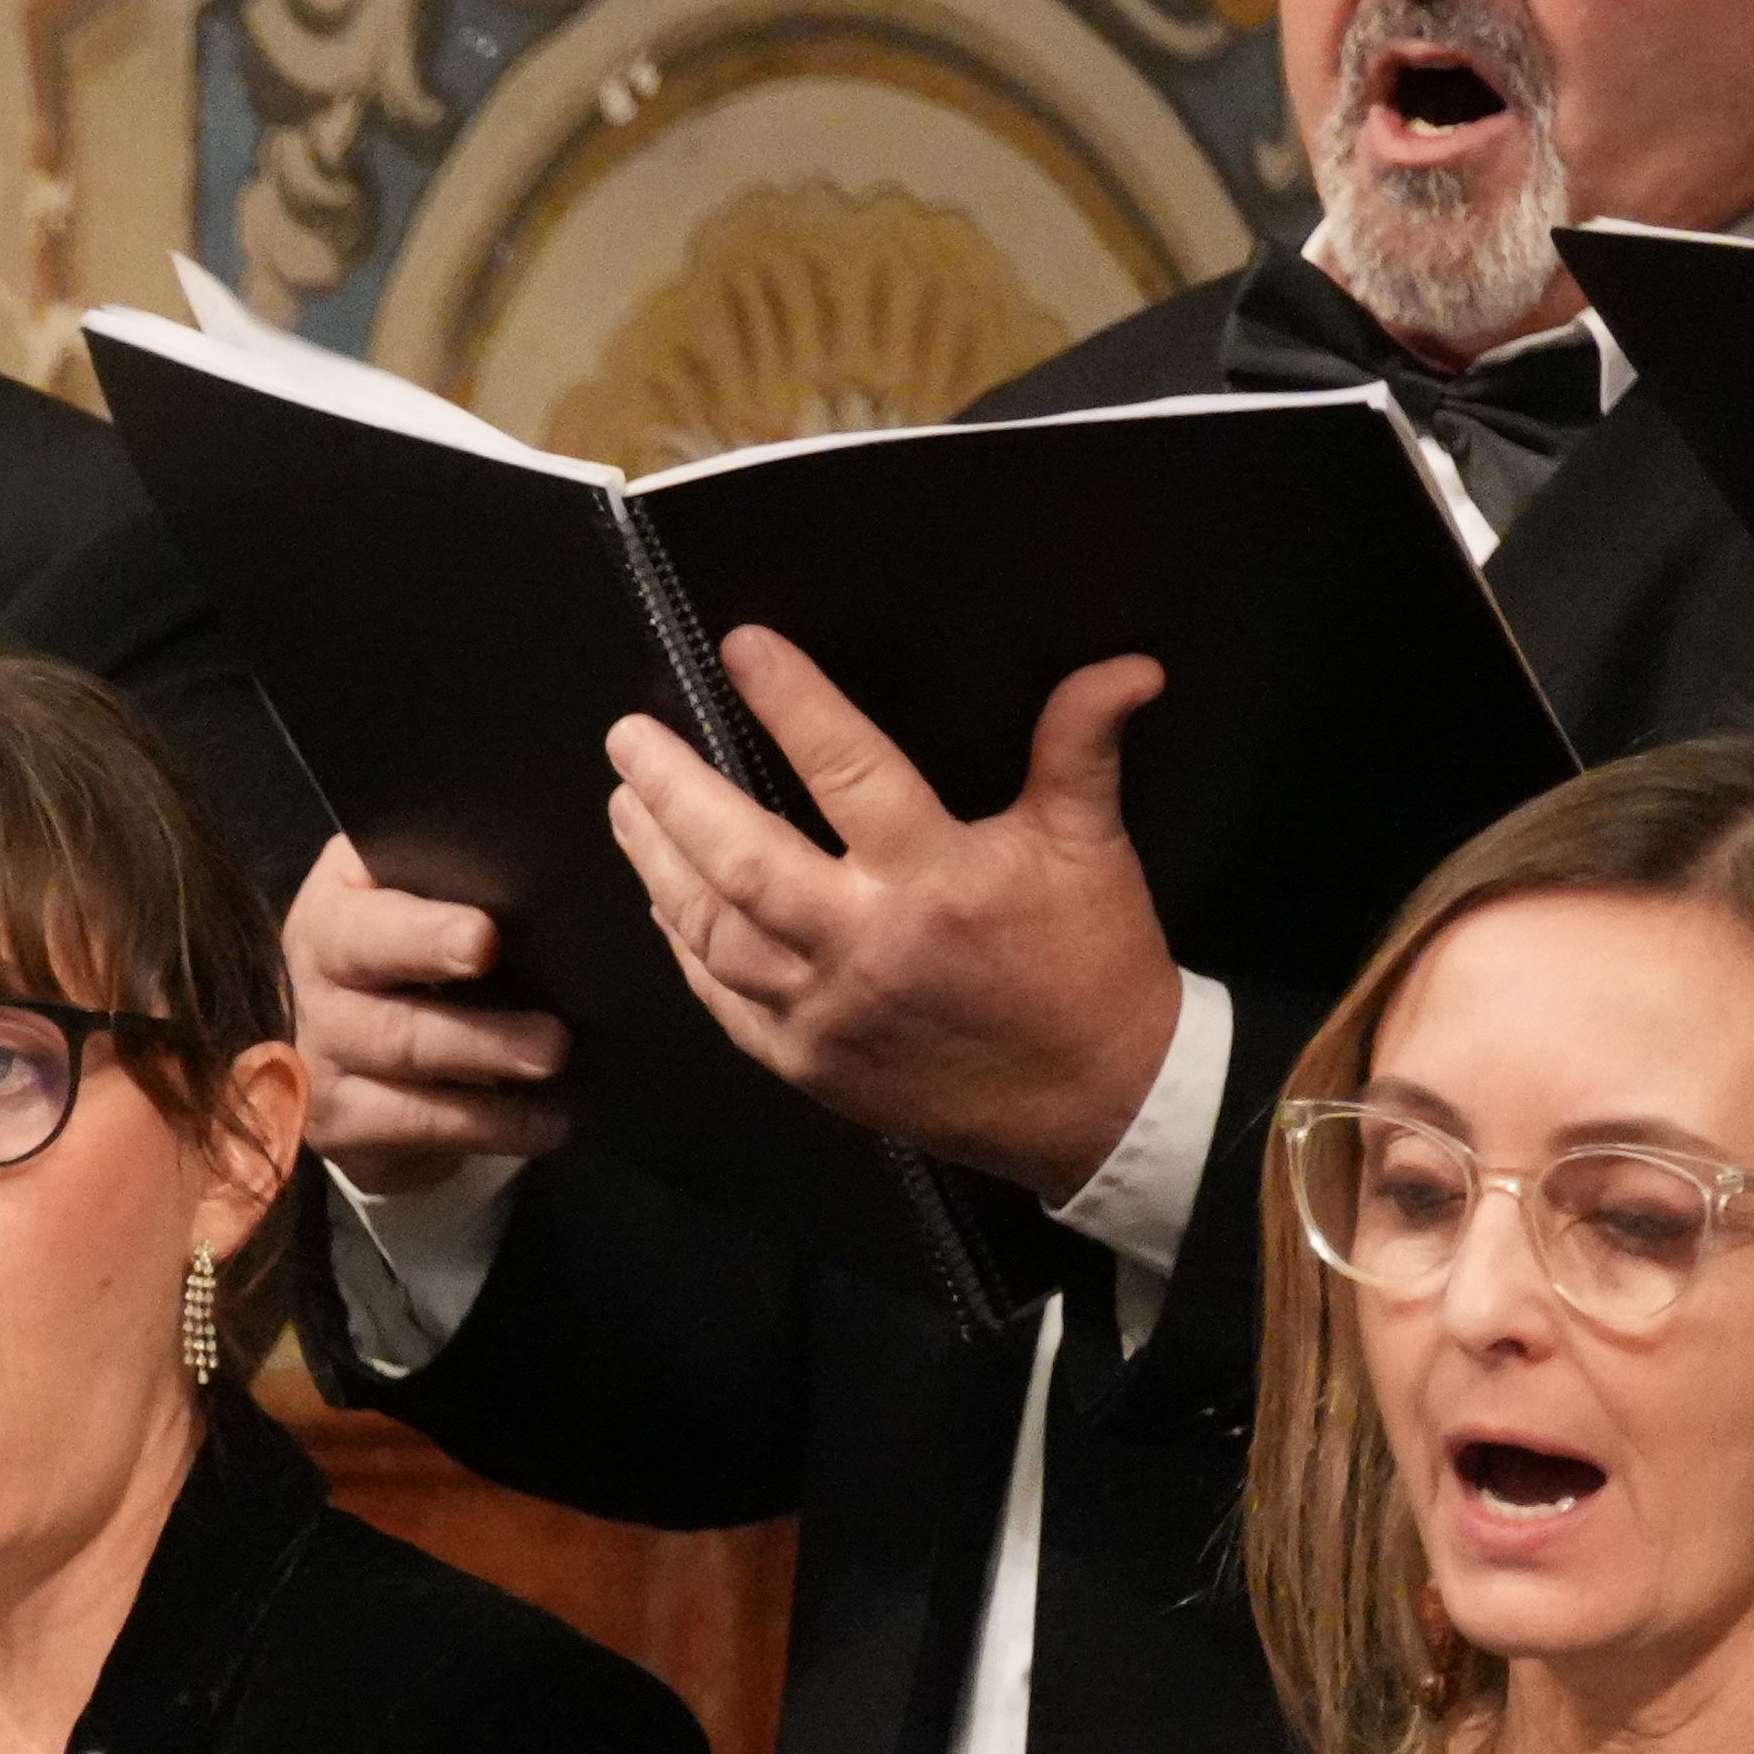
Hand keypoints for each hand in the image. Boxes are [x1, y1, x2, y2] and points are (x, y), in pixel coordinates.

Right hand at [284, 835, 571, 1197]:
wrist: (342, 1032)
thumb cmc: (402, 948)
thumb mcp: (408, 899)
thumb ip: (449, 887)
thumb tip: (539, 888)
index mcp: (331, 916)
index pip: (370, 928)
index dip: (425, 936)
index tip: (485, 942)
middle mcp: (310, 989)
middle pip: (390, 1020)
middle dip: (475, 1033)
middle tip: (553, 1042)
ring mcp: (318, 1063)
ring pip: (407, 1076)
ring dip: (489, 1078)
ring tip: (555, 1074)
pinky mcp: (338, 1124)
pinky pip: (419, 1128)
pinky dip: (492, 1126)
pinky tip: (546, 1122)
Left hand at [601, 631, 1182, 1198]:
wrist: (1096, 1106)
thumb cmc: (1089, 965)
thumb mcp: (1091, 847)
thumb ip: (1081, 748)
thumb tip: (1129, 665)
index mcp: (934, 879)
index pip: (847, 771)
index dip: (792, 703)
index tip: (740, 647)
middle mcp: (862, 943)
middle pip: (739, 857)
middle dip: (672, 791)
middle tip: (627, 737)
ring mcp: (821, 1011)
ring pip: (710, 928)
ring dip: (656, 861)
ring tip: (625, 802)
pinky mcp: (802, 1061)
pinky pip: (719, 995)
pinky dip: (681, 944)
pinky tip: (659, 899)